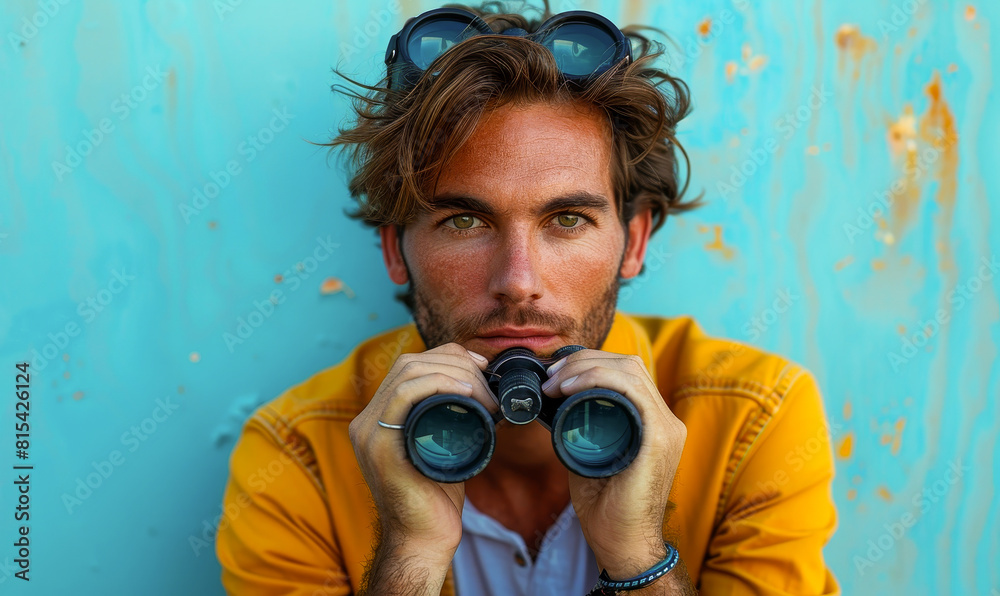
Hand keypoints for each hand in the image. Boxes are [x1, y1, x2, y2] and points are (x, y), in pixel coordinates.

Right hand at [348, 343, 495, 585]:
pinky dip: (439, 384)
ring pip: (408, 373)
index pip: (410, 365)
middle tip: (488, 386)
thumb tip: (480, 391)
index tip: (481, 369)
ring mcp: (369, 431)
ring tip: (484, 394)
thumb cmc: (437, 496)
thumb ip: (448, 420)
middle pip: (409, 363)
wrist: (424, 539)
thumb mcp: (442, 446)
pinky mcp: (378, 445)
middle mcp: (367, 420)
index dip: (448, 357)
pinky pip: (403, 395)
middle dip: (455, 363)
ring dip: (454, 374)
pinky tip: (466, 392)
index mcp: (379, 417)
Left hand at [540, 349, 686, 577]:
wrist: (622, 544)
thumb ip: (580, 428)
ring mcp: (667, 427)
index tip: (552, 376)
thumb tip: (552, 402)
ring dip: (585, 367)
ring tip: (554, 382)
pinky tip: (570, 387)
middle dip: (583, 361)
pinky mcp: (660, 437)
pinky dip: (598, 379)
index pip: (626, 371)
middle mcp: (665, 419)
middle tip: (549, 377)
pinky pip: (633, 390)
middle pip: (627, 364)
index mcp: (652, 421)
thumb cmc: (605, 506)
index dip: (588, 362)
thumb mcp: (588, 454)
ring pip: (629, 370)